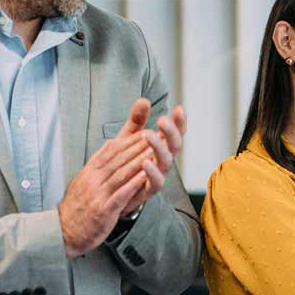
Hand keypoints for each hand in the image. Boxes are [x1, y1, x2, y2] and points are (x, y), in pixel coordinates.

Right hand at [59, 126, 152, 257]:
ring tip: (154, 152)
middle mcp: (93, 179)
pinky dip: (133, 184)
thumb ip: (100, 163)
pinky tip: (144, 177)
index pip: (111, 150)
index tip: (146, 132)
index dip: (130, 140)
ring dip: (139, 162)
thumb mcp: (86, 180)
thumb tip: (112, 145)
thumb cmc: (78, 206)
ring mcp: (97, 194)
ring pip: (121, 174)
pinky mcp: (103, 210)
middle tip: (156, 137)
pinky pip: (120, 195)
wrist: (63, 230)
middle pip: (118, 159)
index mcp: (90, 171)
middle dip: (138, 146)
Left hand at [113, 99, 186, 215]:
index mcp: (161, 147)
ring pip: (166, 162)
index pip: (175, 133)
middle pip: (175, 145)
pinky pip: (155, 182)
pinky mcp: (148, 190)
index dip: (179, 122)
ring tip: (149, 135)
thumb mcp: (129, 139)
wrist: (115, 194)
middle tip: (162, 120)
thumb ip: (136, 121)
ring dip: (159, 148)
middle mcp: (163, 161)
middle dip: (170, 132)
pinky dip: (152, 172)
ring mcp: (158, 176)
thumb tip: (143, 100)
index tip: (178, 109)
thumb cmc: (126, 164)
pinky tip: (144, 162)